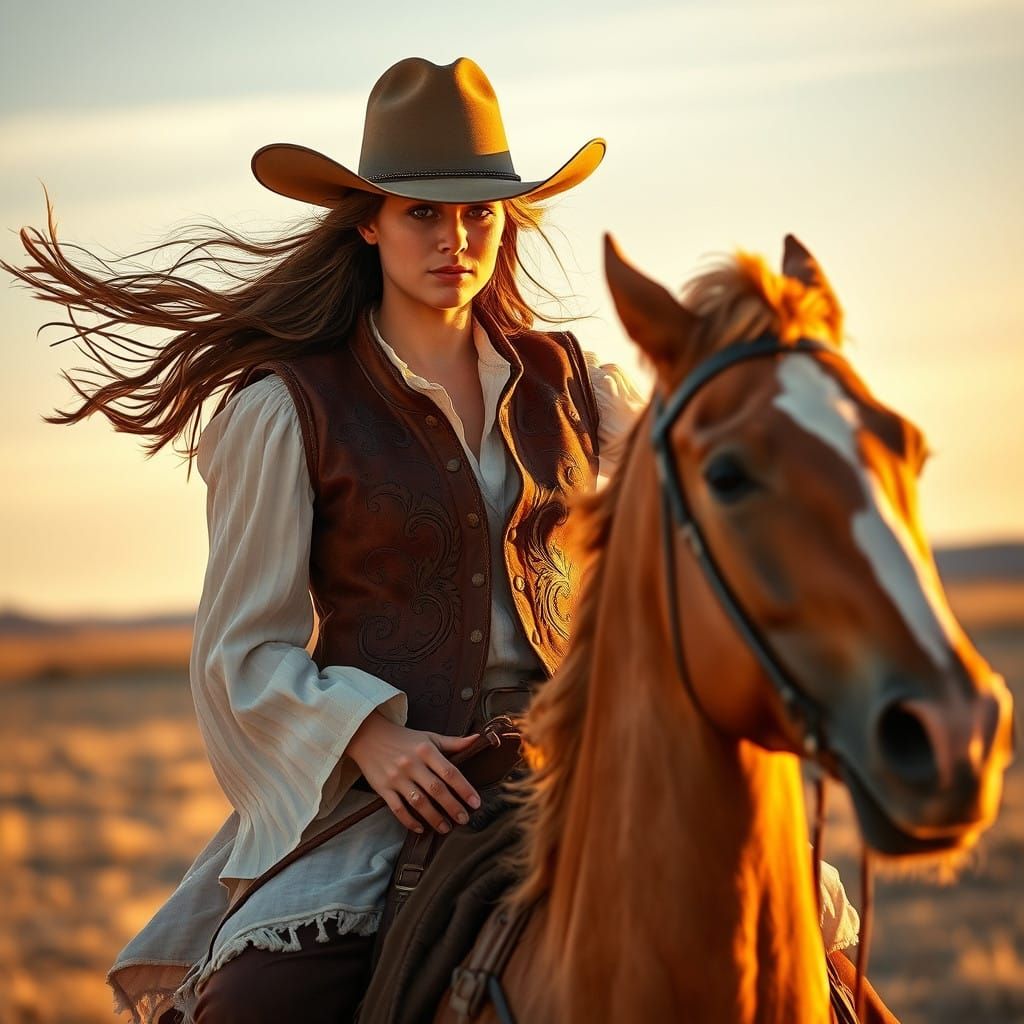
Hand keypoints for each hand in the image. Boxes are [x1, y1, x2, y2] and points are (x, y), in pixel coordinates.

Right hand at [346, 711, 481, 833]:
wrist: (368, 735)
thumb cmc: (404, 738)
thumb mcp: (429, 737)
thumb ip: (453, 742)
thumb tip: (478, 739)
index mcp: (426, 750)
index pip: (450, 772)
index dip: (464, 789)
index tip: (475, 803)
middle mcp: (412, 764)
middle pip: (436, 790)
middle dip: (452, 807)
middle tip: (464, 820)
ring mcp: (396, 777)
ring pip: (418, 802)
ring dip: (434, 818)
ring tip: (446, 828)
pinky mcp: (382, 788)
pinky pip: (397, 809)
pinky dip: (409, 821)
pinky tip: (421, 828)